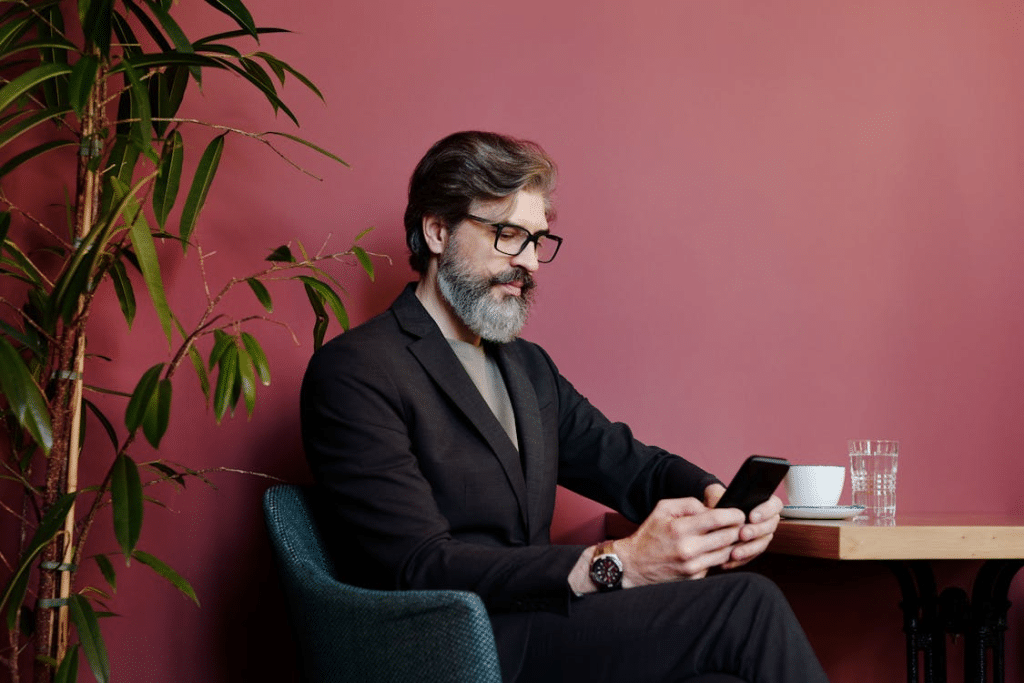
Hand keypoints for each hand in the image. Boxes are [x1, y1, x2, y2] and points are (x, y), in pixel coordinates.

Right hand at [614, 497, 744, 585]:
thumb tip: (712, 508)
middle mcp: (688, 549)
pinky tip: (713, 550)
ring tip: (729, 535)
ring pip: (726, 553)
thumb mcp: (663, 509)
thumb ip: (689, 504)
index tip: (740, 513)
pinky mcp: (695, 578)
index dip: (734, 514)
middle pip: (727, 537)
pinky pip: (715, 564)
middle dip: (737, 529)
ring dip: (731, 544)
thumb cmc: (650, 534)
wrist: (634, 565)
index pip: (717, 519)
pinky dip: (718, 556)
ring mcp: (692, 567)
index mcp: (680, 529)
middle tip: (739, 524)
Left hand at [703, 484, 781, 569]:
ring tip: (734, 553)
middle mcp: (765, 521)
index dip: (766, 511)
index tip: (752, 517)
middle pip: (770, 527)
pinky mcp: (753, 551)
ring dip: (749, 549)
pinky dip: (740, 561)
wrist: (709, 521)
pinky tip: (727, 562)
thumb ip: (717, 493)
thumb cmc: (715, 504)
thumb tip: (719, 500)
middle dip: (756, 532)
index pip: (774, 505)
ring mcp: (761, 537)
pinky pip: (750, 557)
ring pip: (761, 544)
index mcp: (762, 503)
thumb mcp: (714, 494)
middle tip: (742, 534)